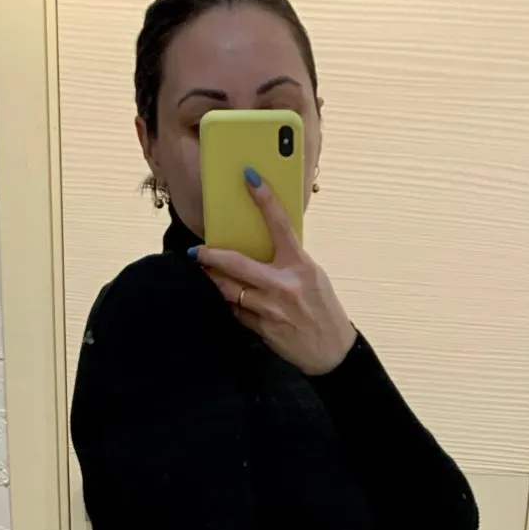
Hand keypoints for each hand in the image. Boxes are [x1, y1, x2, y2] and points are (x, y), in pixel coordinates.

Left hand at [193, 174, 356, 375]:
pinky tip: (229, 300)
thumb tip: (261, 245)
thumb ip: (288, 261)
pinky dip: (230, 304)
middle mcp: (283, 285)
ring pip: (229, 290)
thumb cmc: (323, 310)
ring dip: (214, 281)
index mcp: (300, 266)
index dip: (264, 198)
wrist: (331, 351)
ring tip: (206, 274)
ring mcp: (270, 309)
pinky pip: (236, 312)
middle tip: (197, 251)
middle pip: (236, 264)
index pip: (280, 225)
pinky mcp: (262, 328)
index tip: (250, 178)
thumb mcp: (312, 276)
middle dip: (210, 256)